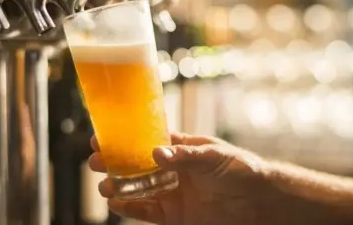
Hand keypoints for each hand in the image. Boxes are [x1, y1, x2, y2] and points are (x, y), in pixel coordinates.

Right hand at [88, 133, 276, 224]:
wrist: (258, 201)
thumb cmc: (240, 168)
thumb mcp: (214, 155)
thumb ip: (186, 155)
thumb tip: (156, 153)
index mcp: (181, 149)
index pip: (146, 140)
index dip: (125, 138)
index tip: (102, 136)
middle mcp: (172, 170)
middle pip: (135, 165)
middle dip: (114, 162)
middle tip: (95, 160)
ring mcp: (171, 193)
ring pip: (136, 188)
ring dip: (117, 186)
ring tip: (104, 184)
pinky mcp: (174, 215)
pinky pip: (146, 212)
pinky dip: (130, 208)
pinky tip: (116, 202)